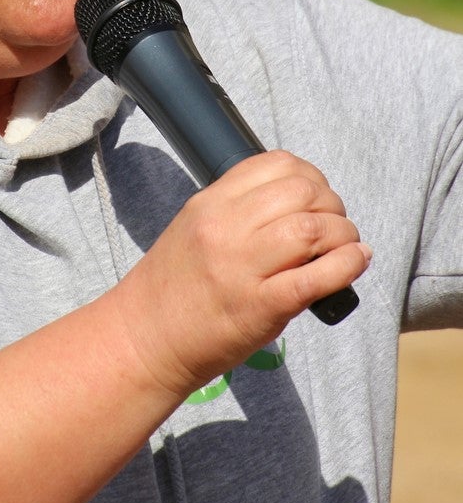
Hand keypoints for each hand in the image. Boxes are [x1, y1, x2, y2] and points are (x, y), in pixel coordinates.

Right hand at [112, 149, 370, 399]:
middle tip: (335, 226)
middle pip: (302, 192)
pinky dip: (347, 265)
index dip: (311, 176)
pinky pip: (316, 278)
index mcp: (210, 203)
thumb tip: (301, 202)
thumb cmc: (174, 286)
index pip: (275, 164)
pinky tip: (355, 262)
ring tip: (345, 247)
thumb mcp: (195, 227)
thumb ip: (239, 209)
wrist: (146, 338)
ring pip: (313, 229)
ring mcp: (242, 267)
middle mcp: (225, 228)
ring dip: (344, 234)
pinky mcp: (260, 307)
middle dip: (332, 205)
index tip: (317, 197)